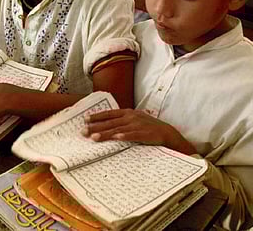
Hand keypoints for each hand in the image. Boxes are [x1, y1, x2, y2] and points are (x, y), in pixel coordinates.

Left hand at [82, 109, 196, 154]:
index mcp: (128, 113)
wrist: (168, 134)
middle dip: (95, 127)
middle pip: (110, 122)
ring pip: (118, 129)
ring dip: (105, 134)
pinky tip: (116, 139)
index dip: (97, 116)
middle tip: (83, 132)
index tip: (85, 120)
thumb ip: (122, 121)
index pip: (109, 114)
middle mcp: (131, 117)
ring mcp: (138, 125)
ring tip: (94, 138)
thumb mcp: (135, 120)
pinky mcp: (145, 134)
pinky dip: (124, 137)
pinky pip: (133, 135)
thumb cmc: (149, 128)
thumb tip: (107, 126)